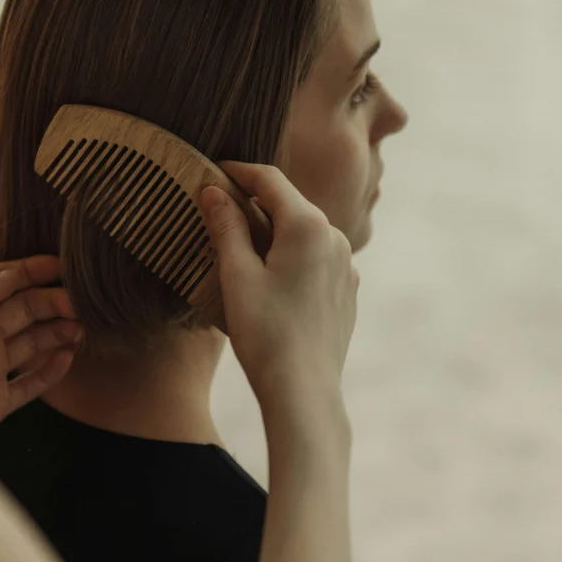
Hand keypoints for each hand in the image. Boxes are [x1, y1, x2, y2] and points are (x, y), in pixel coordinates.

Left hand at [0, 256, 82, 456]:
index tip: (63, 267)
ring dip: (57, 334)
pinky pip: (31, 382)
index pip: (3, 283)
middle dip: (51, 303)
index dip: (32, 271)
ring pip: (31, 344)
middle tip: (78, 305)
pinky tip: (68, 359)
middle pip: (23, 311)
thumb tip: (10, 270)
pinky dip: (51, 370)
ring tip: (79, 331)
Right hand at [200, 162, 358, 427]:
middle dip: (256, 200)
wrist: (304, 391)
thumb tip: (214, 190)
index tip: (214, 170)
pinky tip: (269, 276)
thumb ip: (227, 226)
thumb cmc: (265, 333)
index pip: (270, 180)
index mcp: (308, 225)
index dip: (239, 171)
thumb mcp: (237, 275)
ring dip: (274, 229)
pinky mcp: (346, 290)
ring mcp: (345, 265)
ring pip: (304, 231)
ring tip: (240, 243)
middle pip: (290, 203)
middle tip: (220, 205)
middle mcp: (335, 237)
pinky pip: (316, 257)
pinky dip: (291, 254)